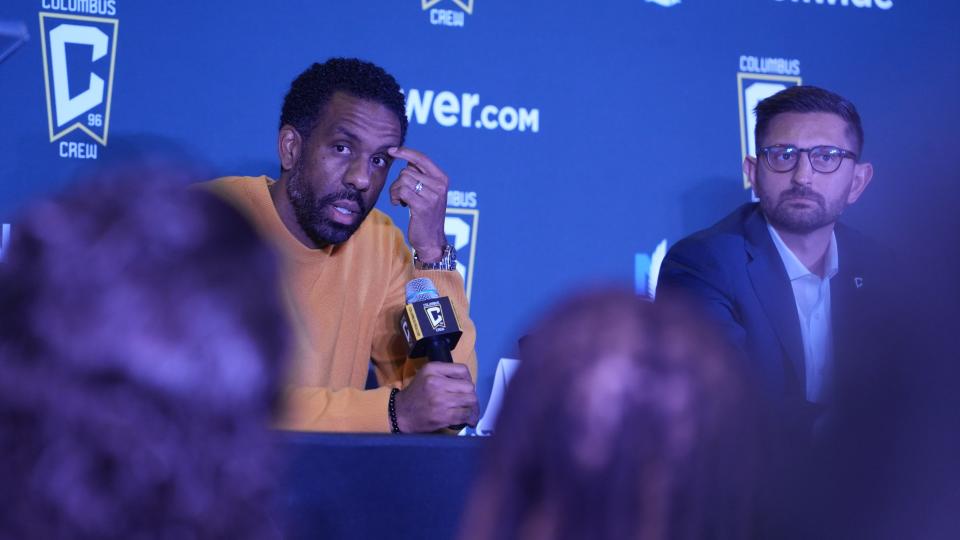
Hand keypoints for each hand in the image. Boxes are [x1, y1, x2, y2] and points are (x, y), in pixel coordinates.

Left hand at [388, 146, 447, 261]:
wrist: (432, 240)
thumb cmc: (426, 215)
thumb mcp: (429, 192)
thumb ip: (421, 176)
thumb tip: (407, 160)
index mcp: (442, 178)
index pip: (421, 158)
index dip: (405, 152)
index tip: (391, 150)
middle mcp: (439, 185)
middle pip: (407, 171)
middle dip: (398, 182)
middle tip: (401, 195)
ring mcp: (432, 195)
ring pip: (402, 181)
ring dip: (396, 191)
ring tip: (401, 201)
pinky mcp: (422, 206)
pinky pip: (401, 191)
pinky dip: (395, 197)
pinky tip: (400, 205)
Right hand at [394, 362, 478, 432]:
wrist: (400, 413)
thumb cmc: (416, 393)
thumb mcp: (426, 374)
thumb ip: (445, 373)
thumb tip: (468, 382)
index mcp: (432, 369)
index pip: (462, 370)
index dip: (468, 379)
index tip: (465, 387)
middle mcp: (436, 382)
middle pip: (469, 387)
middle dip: (471, 395)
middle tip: (468, 401)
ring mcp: (440, 400)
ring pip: (470, 401)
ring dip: (472, 407)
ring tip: (470, 411)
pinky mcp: (442, 416)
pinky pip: (464, 415)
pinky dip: (469, 418)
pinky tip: (468, 420)